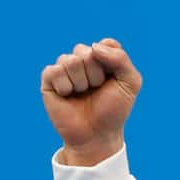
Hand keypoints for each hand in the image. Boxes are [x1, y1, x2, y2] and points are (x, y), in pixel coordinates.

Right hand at [40, 39, 139, 166]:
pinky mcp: (49, 80)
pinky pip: (54, 71)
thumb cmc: (113, 110)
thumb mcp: (130, 84)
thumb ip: (121, 59)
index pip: (106, 44)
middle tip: (96, 90)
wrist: (97, 135)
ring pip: (70, 60)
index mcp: (103, 58)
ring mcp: (65, 69)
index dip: (111, 64)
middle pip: (86, 51)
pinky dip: (65, 86)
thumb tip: (94, 47)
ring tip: (82, 94)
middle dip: (95, 74)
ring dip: (81, 82)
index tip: (113, 80)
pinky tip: (67, 96)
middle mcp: (83, 60)